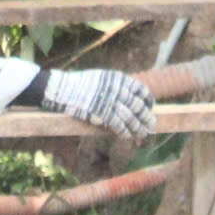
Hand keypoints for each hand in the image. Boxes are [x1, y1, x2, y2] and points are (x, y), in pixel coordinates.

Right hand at [41, 68, 157, 135]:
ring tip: (142, 134)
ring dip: (138, 128)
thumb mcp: (102, 78)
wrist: (63, 88)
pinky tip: (128, 137)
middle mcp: (118, 89)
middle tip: (151, 125)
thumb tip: (128, 97)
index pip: (140, 90)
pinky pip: (119, 125)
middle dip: (146, 117)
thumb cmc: (81, 84)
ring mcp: (110, 102)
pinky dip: (125, 132)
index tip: (150, 108)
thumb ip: (116, 86)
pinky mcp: (102, 113)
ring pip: (131, 118)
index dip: (147, 101)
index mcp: (119, 79)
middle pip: (138, 106)